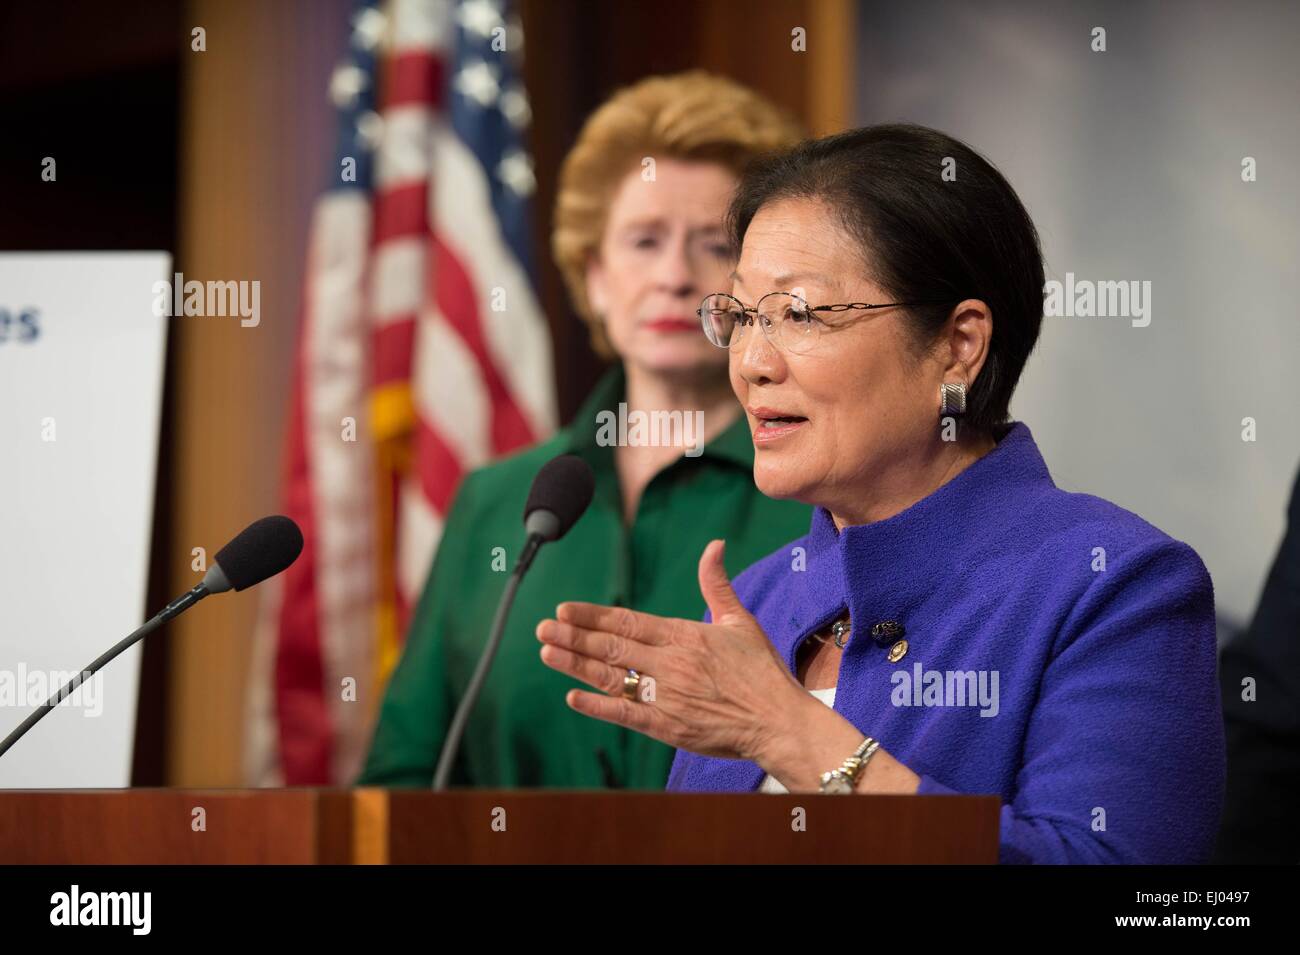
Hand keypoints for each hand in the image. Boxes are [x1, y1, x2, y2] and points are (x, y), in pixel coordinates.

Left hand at [535, 539, 811, 762]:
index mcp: (685, 635)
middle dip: (573, 637)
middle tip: (542, 628)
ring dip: (575, 665)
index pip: (628, 622)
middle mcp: (671, 663)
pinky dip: (598, 706)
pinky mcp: (668, 726)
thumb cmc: (761, 671)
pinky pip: (626, 714)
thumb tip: (714, 545)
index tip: (564, 609)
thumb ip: (716, 584)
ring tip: (546, 653)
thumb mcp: (740, 622)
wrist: (779, 721)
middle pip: (612, 647)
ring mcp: (667, 696)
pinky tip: (573, 696)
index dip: (592, 616)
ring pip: (612, 677)